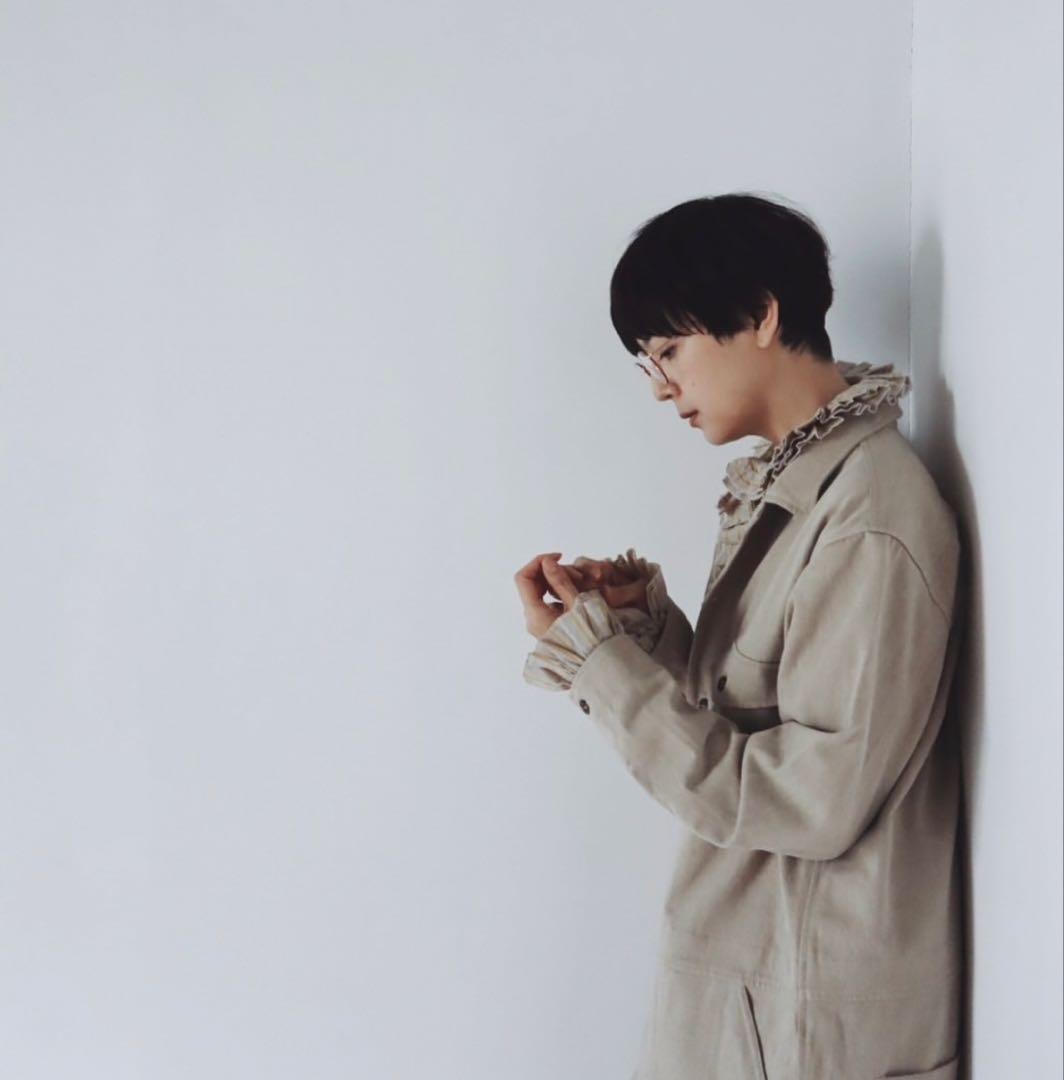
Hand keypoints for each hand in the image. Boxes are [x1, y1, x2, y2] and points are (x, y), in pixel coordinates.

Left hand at [515, 552, 650, 640]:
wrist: (598, 663)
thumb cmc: (591, 636)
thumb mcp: (578, 604)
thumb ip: (560, 581)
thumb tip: (547, 562)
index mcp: (535, 614)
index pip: (523, 578)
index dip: (538, 562)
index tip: (559, 556)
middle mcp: (532, 619)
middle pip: (532, 583)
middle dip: (553, 572)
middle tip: (577, 573)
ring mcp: (539, 623)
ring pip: (541, 592)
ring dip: (559, 581)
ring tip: (583, 583)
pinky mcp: (548, 626)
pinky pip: (548, 602)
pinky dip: (560, 592)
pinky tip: (578, 593)